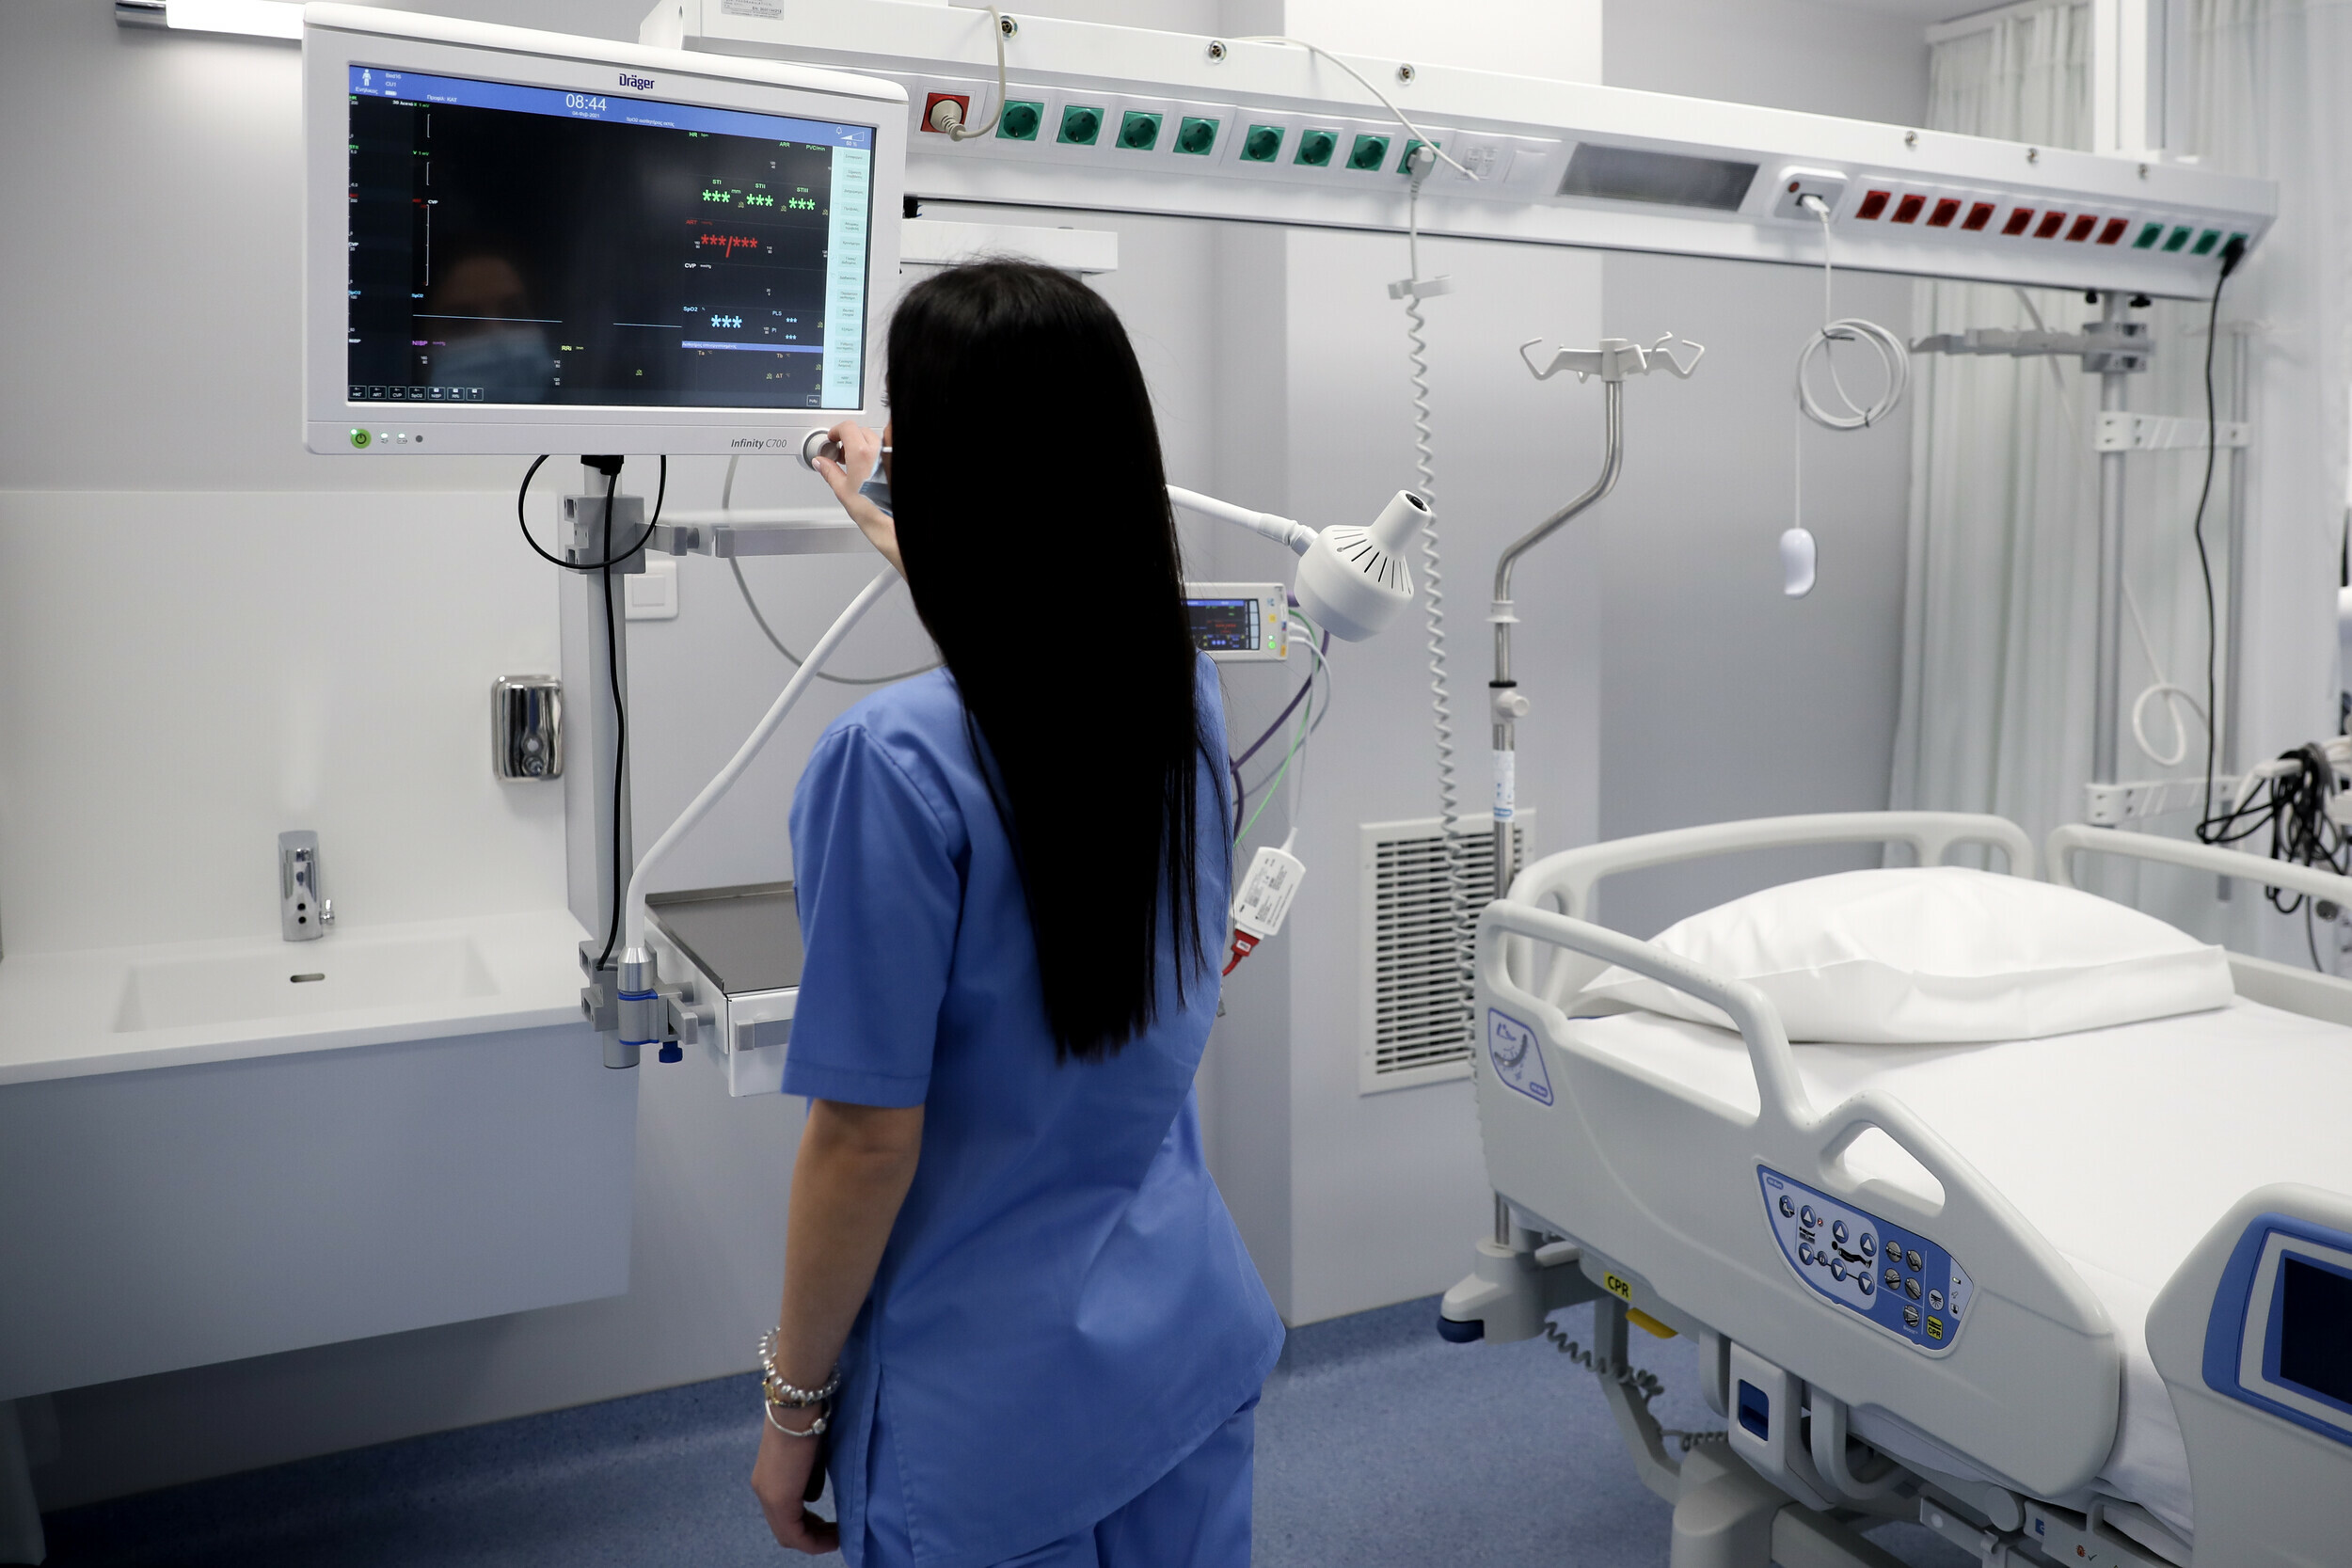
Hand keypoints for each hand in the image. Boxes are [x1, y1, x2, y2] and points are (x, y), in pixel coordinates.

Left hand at [751, 1416, 839, 1553]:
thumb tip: (812, 1497)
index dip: (809, 1527)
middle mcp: (764, 1491)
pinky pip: (795, 1532)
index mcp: (769, 1479)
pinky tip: (834, 1536)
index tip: (831, 1528)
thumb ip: (809, 1480)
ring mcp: (769, 1496)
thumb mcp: (811, 1456)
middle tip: (837, 1536)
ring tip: (838, 1537)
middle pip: (786, 1531)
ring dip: (815, 1540)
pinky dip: (814, 1540)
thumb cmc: (808, 1421)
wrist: (797, 1405)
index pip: (785, 1516)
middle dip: (814, 1536)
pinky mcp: (779, 1498)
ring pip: (789, 1534)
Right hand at [812, 419, 902, 575]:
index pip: (847, 427)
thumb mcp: (842, 490)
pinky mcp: (894, 464)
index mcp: (862, 454)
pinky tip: (867, 468)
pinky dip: (873, 453)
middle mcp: (878, 451)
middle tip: (840, 452)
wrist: (889, 524)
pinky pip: (882, 450)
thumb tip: (821, 462)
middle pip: (860, 431)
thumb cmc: (871, 511)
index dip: (836, 430)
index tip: (832, 438)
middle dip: (848, 438)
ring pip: (873, 439)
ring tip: (853, 462)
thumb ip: (829, 471)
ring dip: (861, 444)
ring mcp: (888, 456)